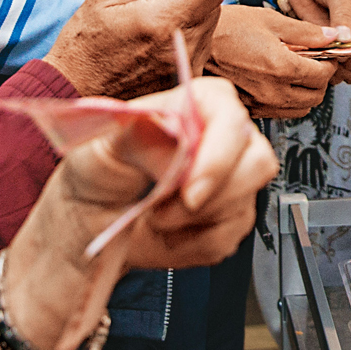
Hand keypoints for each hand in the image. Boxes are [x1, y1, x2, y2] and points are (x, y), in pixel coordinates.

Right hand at [45, 0, 224, 98]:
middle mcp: (181, 47)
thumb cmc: (86, 40)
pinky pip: (199, 49)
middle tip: (161, 0)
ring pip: (208, 28)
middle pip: (213, 7)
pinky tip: (157, 43)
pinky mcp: (184, 81)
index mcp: (163, 21)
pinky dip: (185, 40)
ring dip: (190, 19)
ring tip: (155, 24)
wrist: (74, 87)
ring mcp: (185, 67)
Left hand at [56, 76, 277, 271]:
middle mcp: (226, 138)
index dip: (218, 158)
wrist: (92, 218)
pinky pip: (227, 239)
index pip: (232, 120)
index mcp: (201, 104)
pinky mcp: (231, 218)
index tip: (189, 192)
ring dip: (190, 223)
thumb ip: (141, 133)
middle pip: (258, 164)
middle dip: (211, 198)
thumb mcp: (102, 142)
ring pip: (242, 206)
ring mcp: (233, 179)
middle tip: (164, 210)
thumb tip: (176, 143)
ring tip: (154, 214)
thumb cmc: (97, 171)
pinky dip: (189, 244)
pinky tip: (167, 231)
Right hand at [209, 4, 339, 118]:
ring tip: (296, 73)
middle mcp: (272, 91)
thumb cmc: (227, 27)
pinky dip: (287, 101)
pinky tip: (278, 82)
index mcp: (281, 67)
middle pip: (316, 96)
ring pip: (300, 109)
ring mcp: (260, 103)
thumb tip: (333, 36)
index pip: (323, 76)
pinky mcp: (249, 109)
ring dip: (305, 93)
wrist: (194, 43)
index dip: (329, 63)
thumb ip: (306, 32)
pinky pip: (280, 113)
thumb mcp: (270, 20)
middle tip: (313, 63)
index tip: (325, 54)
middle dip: (320, 79)